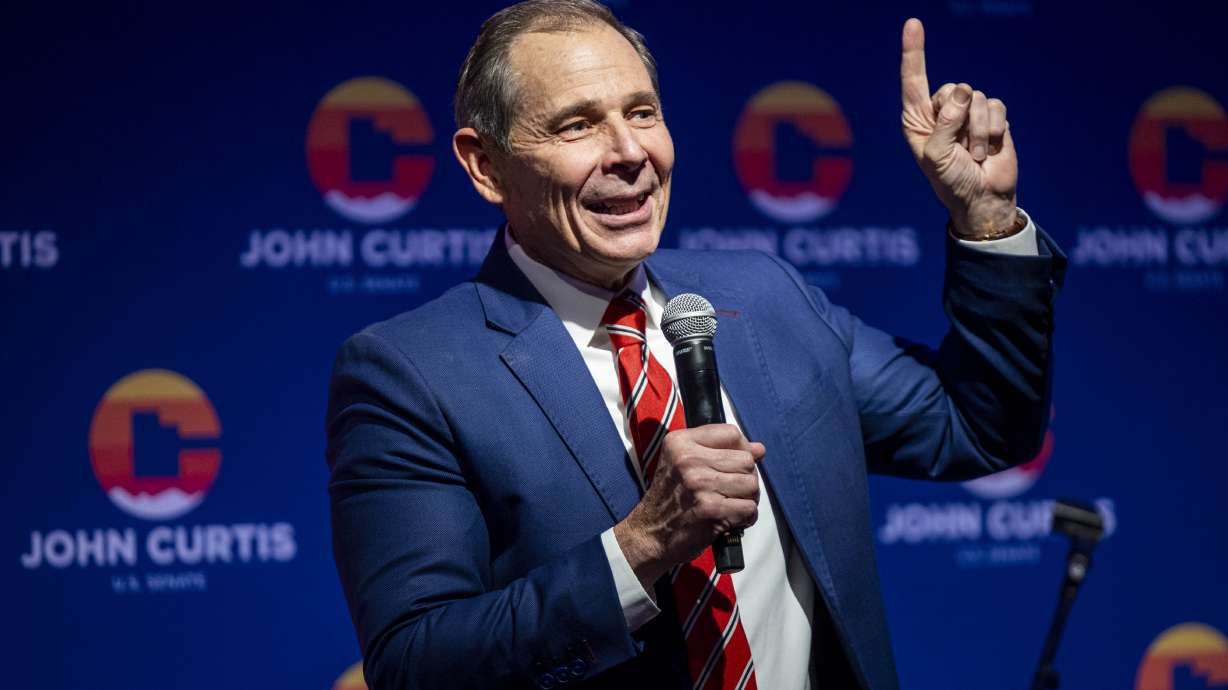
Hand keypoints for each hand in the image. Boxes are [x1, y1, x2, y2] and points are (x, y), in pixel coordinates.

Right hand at [613, 424, 763, 590]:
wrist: (649, 535)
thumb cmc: (670, 499)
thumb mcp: (682, 464)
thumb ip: (719, 451)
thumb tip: (759, 449)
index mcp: (680, 442)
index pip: (731, 434)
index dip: (740, 450)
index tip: (732, 466)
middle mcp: (688, 460)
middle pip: (746, 461)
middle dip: (745, 478)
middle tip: (730, 492)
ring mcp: (700, 485)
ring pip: (751, 485)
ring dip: (747, 499)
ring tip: (730, 505)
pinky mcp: (711, 510)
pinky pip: (750, 508)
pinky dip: (745, 518)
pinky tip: (730, 520)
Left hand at [900, 18, 1019, 238]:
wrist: (983, 198)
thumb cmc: (951, 181)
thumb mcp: (937, 156)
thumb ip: (945, 122)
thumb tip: (964, 90)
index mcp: (917, 119)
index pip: (913, 80)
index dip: (914, 52)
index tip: (913, 23)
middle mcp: (941, 111)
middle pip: (951, 89)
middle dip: (958, 120)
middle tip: (959, 149)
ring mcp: (968, 112)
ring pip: (976, 98)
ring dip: (977, 132)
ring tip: (974, 154)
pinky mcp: (992, 116)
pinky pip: (996, 106)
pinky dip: (993, 130)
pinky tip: (990, 148)